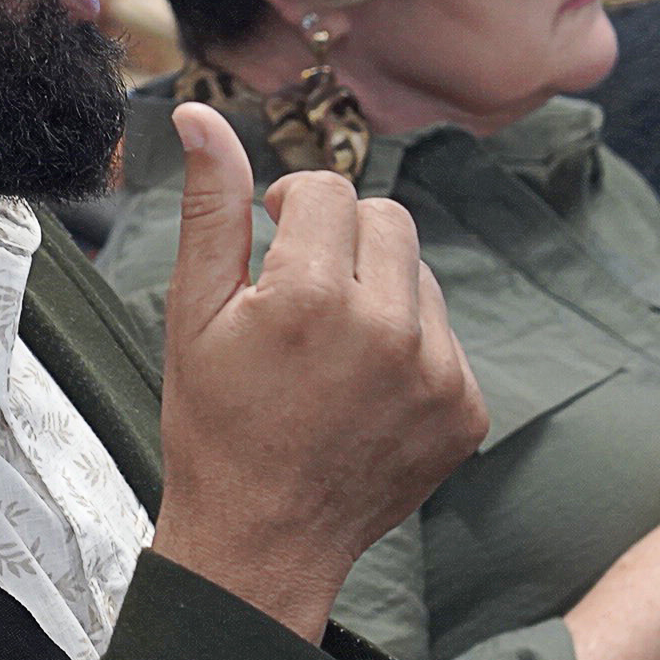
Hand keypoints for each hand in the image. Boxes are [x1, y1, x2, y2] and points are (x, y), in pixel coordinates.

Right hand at [149, 101, 488, 642]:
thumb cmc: (215, 427)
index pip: (326, 189)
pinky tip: (361, 389)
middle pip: (386, 218)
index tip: (269, 243)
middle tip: (299, 295)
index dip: (289, 205)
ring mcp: (436, 373)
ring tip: (329, 351)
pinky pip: (445, 337)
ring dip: (378, 290)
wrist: (262, 542)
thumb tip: (199, 117)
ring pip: (419, 275)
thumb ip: (210, 209)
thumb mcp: (193, 315)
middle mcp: (386, 328)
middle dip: (340, 239)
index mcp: (309, 297)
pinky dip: (408, 347)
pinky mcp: (466, 409)